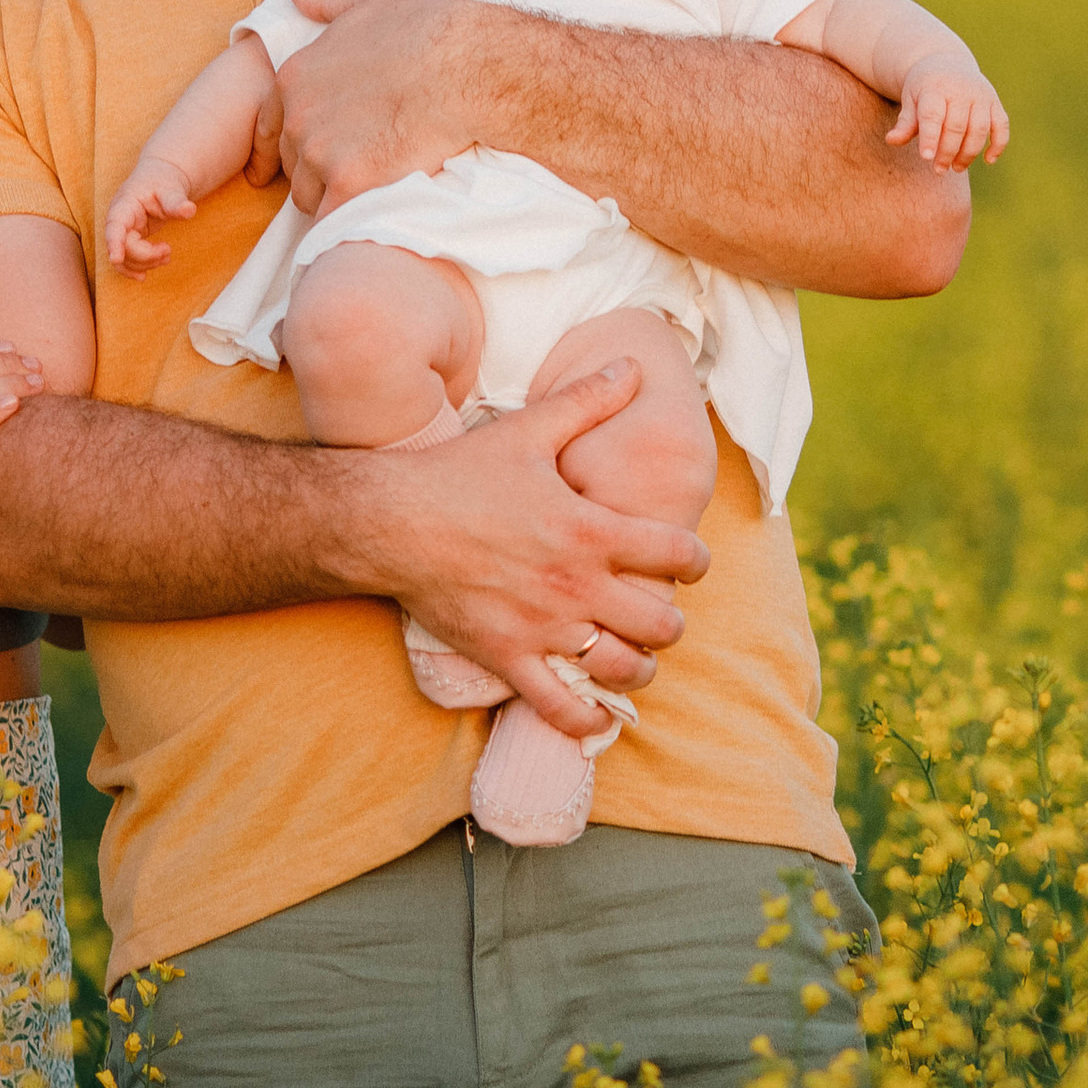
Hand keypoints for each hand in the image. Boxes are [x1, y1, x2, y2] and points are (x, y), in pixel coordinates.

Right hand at [103, 154, 197, 273]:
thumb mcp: (171, 189)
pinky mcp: (129, 240)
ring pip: (124, 259)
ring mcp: (121, 232)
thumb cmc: (163, 182)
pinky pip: (127, 260)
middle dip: (145, 256)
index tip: (115, 259)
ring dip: (145, 264)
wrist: (160, 179)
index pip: (114, 226)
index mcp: (124, 205)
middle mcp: (118, 221)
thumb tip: (189, 210)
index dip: (114, 243)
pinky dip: (138, 268)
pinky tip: (145, 275)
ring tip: (166, 255)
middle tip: (168, 249)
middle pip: (123, 247)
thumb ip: (176, 202)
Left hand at [264, 0, 483, 214]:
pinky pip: (335, 220)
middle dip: (319, 169)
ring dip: (334, 197)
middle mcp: (299, 117)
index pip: (278, 124)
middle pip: (294, 163)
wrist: (467, 65)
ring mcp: (320, 153)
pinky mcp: (349, 184)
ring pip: (310, 195)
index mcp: (294, 76)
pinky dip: (352, 219)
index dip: (305, 137)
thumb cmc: (425, 27)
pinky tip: (377, 210)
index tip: (335, 143)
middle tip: (364, 164)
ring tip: (372, 190)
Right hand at [365, 361, 711, 734]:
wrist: (392, 521)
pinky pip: (560, 708)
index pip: (675, 552)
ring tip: (638, 657)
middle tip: (663, 611)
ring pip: (622, 669)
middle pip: (661, 622)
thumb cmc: (461, 473)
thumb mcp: (530, 429)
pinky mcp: (508, 658)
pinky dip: (588, 722)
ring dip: (641, 667)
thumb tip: (631, 365)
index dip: (696, 559)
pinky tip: (598, 718)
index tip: (691, 560)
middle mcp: (577, 585)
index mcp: (590, 529)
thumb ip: (587, 401)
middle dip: (671, 619)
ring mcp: (544, 628)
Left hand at [886, 50, 1007, 171]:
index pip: (933, 115)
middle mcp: (960, 89)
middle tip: (938, 170)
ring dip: (969, 153)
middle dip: (947, 152)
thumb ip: (905, 122)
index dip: (930, 137)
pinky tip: (988, 160)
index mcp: (935, 88)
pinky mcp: (995, 102)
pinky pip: (1001, 125)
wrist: (946, 62)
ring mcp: (980, 95)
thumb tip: (892, 140)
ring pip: (980, 129)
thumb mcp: (910, 100)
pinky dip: (998, 144)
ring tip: (956, 168)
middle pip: (957, 126)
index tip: (926, 158)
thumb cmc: (924, 88)